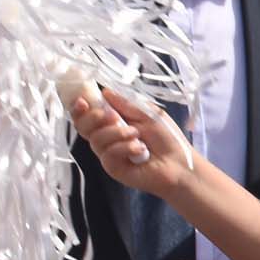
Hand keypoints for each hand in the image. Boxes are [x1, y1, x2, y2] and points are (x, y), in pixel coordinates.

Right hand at [68, 83, 194, 192]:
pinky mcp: (113, 168)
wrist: (180, 163)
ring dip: (117, 133)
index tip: (82, 101)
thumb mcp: (148, 113)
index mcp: (113, 122)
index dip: (79, 108)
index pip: (87, 115)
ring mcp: (108, 154)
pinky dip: (124, 148)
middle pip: (83, 126)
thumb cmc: (167, 138)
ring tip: (138, 135)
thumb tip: (105, 91)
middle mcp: (107, 138)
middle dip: (95, 118)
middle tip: (114, 117)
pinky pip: (108, 154)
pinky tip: (139, 150)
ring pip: (96, 139)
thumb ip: (126, 103)